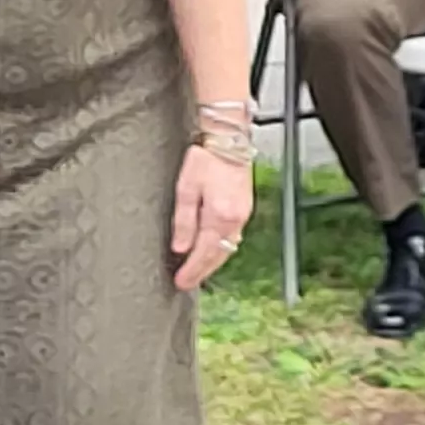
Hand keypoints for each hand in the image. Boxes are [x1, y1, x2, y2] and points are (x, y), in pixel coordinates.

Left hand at [168, 145, 252, 291]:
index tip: (181, 282)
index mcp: (219, 217)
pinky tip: (212, 251)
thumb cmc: (206, 159)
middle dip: (202, 272)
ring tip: (197, 272)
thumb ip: (183, 221)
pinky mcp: (245, 210)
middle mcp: (235, 221)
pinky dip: (221, 250)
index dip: (191, 270)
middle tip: (187, 283)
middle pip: (217, 256)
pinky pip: (233, 238)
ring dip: (212, 263)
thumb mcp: (186, 188)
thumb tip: (180, 248)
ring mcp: (242, 216)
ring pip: (227, 249)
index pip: (203, 253)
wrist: (230, 142)